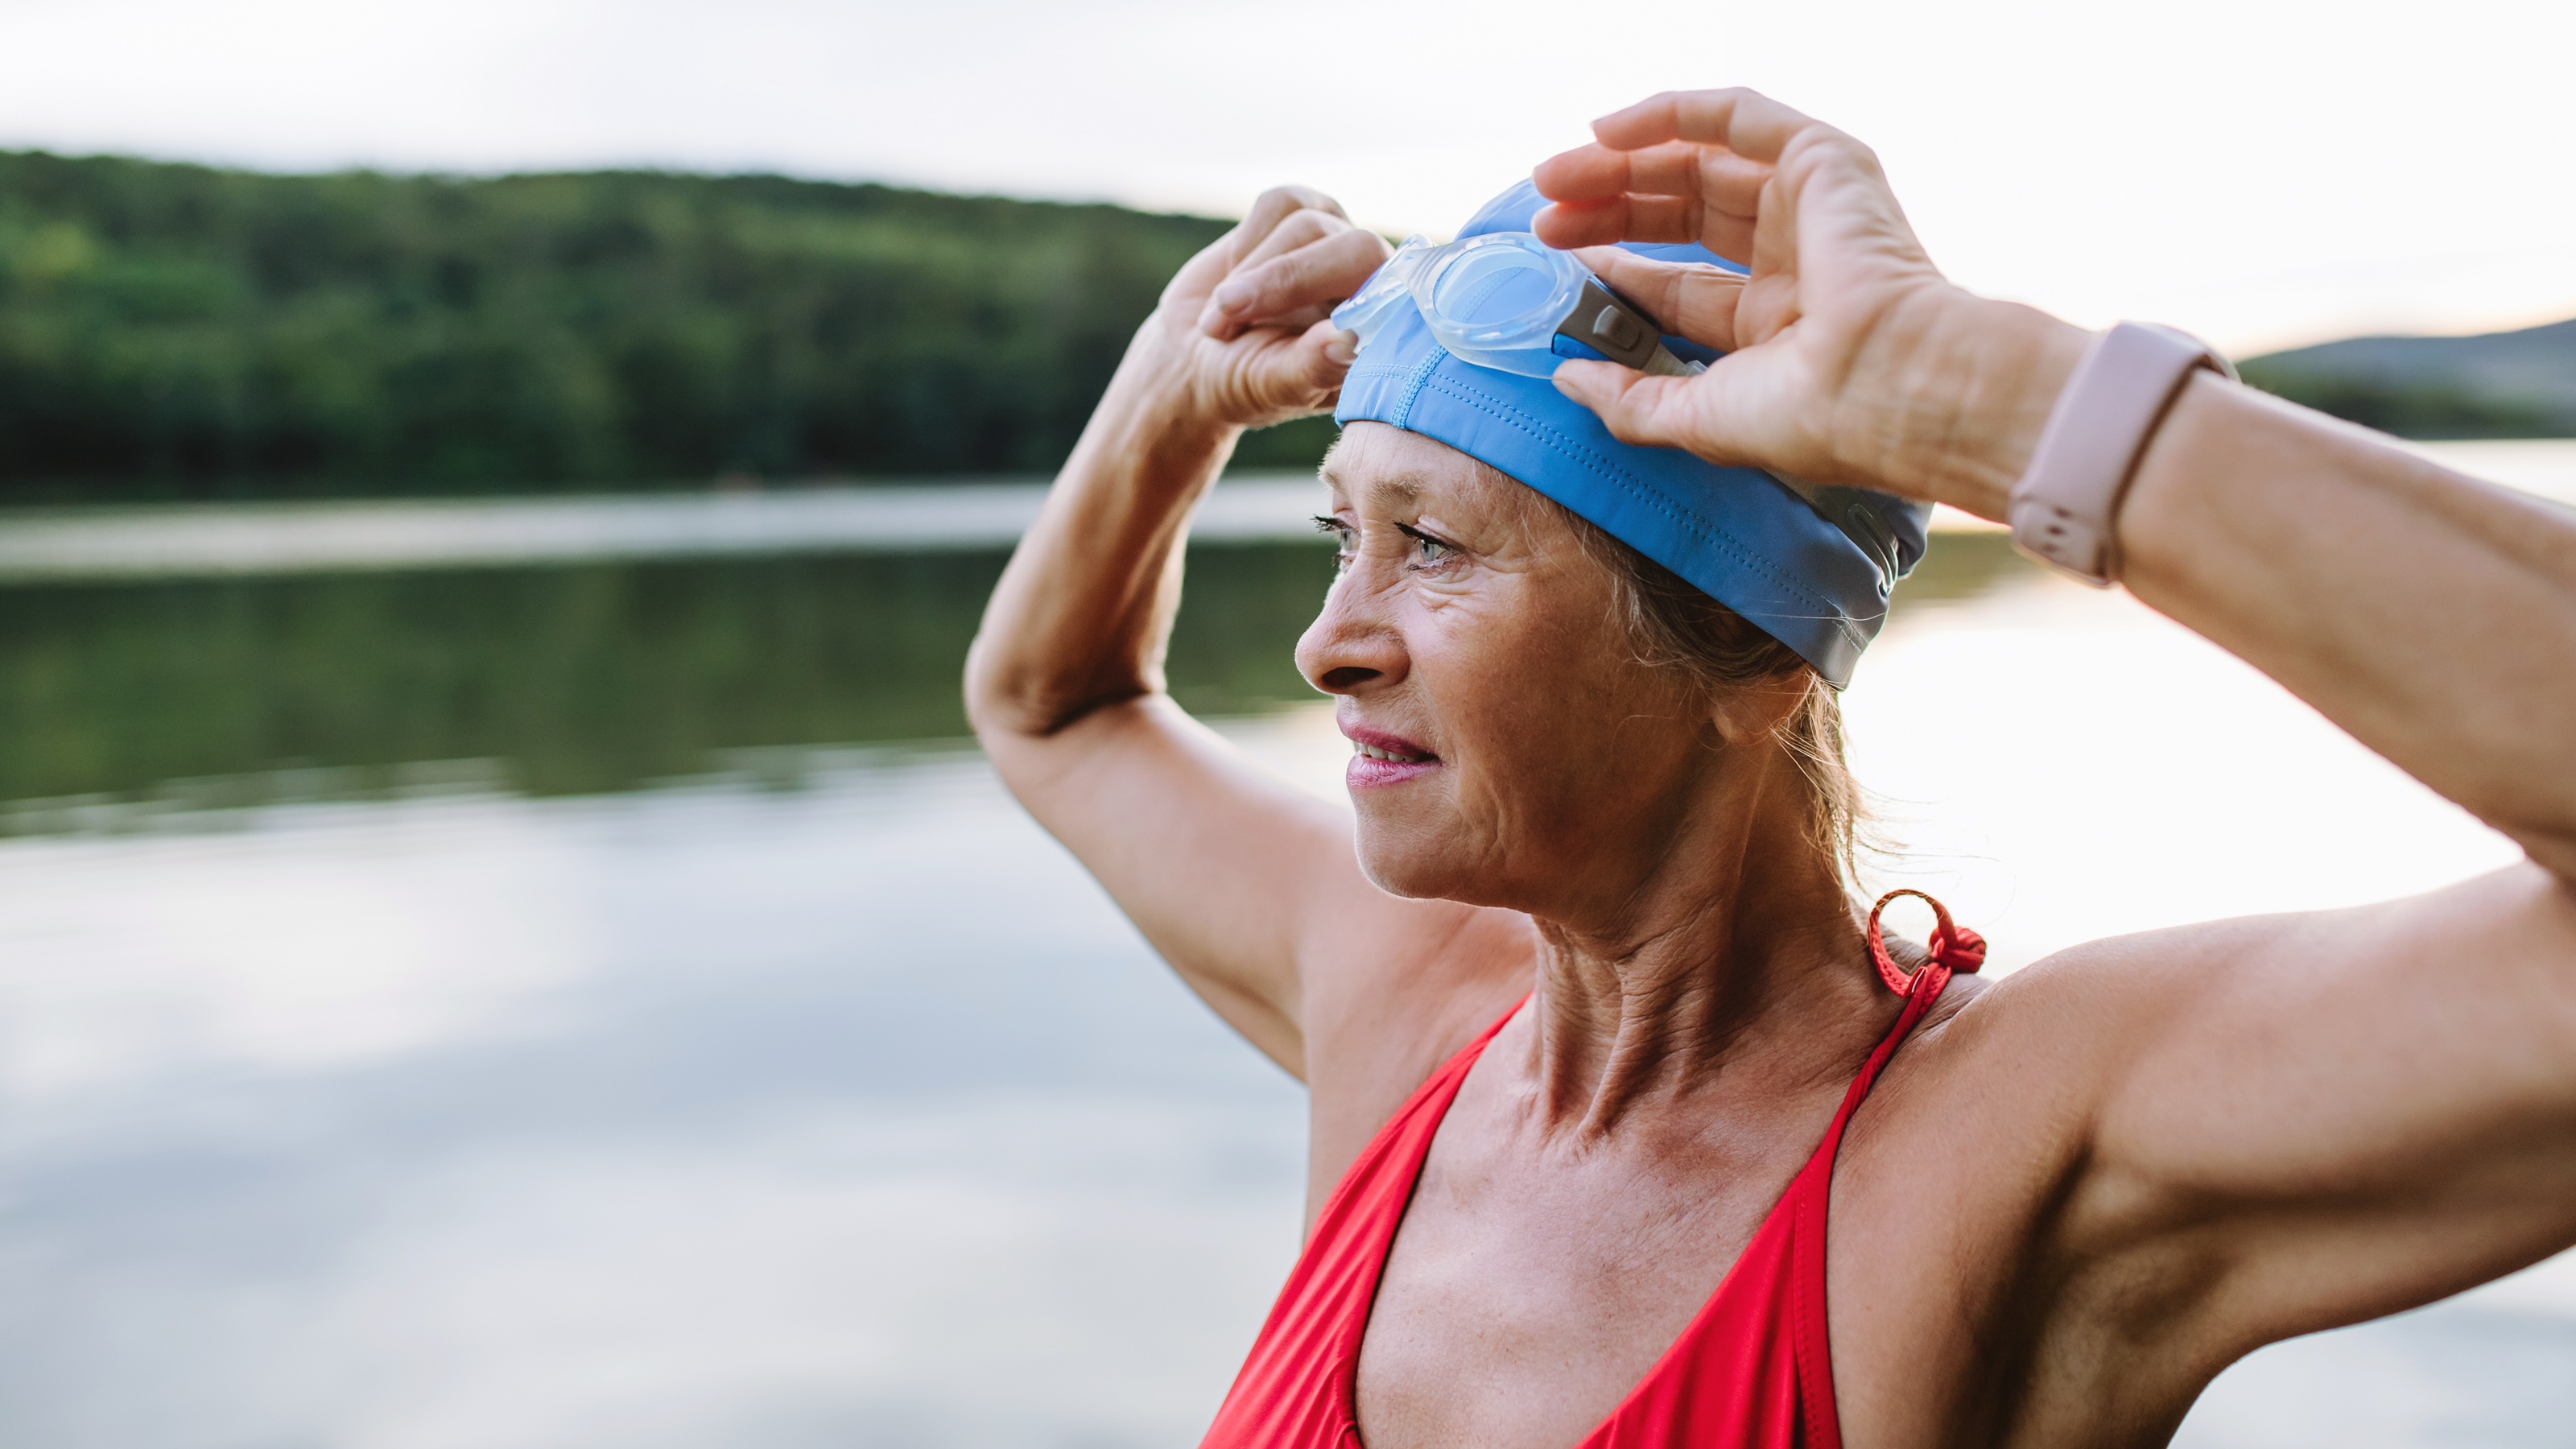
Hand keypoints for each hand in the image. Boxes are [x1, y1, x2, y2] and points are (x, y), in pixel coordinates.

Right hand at [1131, 186, 1388, 430]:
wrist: (1192, 353)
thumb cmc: (1243, 381)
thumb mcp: (1272, 386)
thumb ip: (1311, 368)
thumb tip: (1346, 339)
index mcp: (1383, 330)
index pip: (1395, 298)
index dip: (1361, 304)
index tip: (1325, 334)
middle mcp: (1371, 279)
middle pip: (1355, 249)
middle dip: (1286, 279)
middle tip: (1231, 310)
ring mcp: (1339, 240)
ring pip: (1306, 224)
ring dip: (1249, 273)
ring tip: (1222, 321)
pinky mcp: (1304, 210)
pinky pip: (1279, 203)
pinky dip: (1244, 244)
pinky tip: (1232, 280)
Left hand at [1532, 89, 2084, 514]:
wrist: (1886, 386)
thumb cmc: (1811, 417)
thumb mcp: (1696, 416)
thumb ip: (1627, 398)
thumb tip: (1565, 378)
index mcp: (1775, 319)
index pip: (1677, 279)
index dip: (1614, 262)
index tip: (1555, 255)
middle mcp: (1795, 255)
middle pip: (1680, 211)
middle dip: (1606, 206)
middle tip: (1542, 213)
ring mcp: (1811, 203)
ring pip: (1697, 159)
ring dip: (1620, 161)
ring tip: (1554, 176)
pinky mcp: (1823, 160)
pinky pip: (1735, 115)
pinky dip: (1670, 113)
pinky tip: (1608, 130)